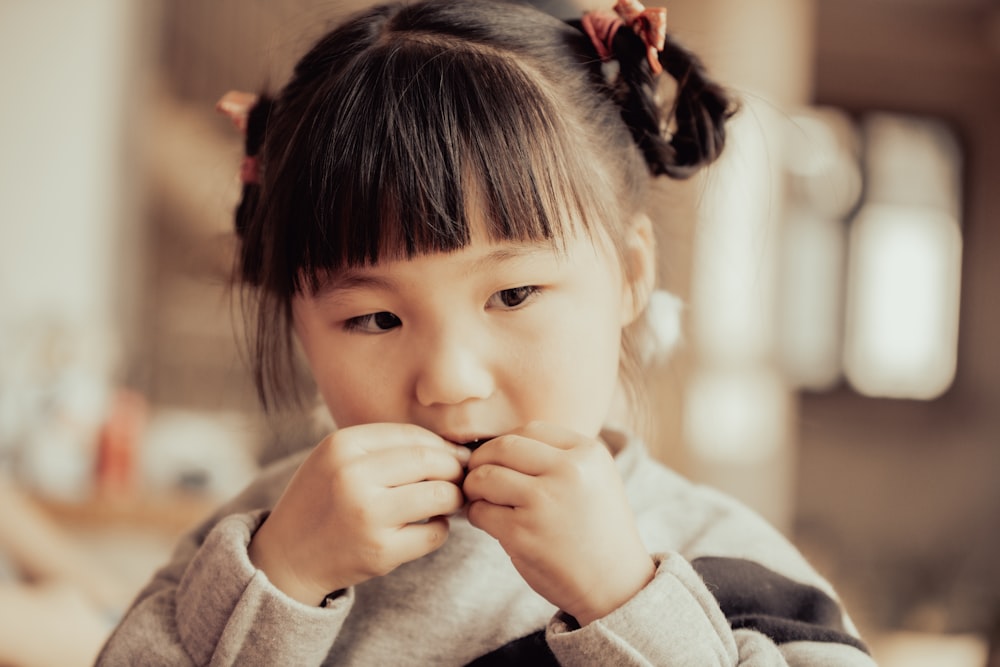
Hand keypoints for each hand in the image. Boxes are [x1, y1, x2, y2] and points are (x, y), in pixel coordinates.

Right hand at [249, 423, 468, 604]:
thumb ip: (385, 447)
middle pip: (431, 462)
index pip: (413, 435)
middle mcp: (353, 477)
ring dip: (454, 498)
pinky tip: (429, 526)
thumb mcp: (337, 458)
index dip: (442, 445)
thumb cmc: (323, 500)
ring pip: (441, 495)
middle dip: (455, 469)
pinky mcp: (381, 551)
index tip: (454, 456)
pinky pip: (436, 533)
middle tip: (460, 478)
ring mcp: (367, 516)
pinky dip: (441, 528)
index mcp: (342, 445)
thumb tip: (451, 448)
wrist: (288, 555)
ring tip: (449, 500)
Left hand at [463, 422, 654, 625]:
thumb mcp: (595, 478)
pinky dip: (477, 515)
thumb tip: (498, 444)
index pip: (530, 429)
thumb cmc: (597, 529)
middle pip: (503, 447)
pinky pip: (481, 511)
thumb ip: (558, 456)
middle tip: (478, 475)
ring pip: (485, 476)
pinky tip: (489, 522)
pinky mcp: (522, 533)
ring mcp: (544, 501)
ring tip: (482, 499)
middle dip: (482, 460)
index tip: (503, 460)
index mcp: (588, 453)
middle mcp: (568, 471)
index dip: (508, 443)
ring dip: (474, 487)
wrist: (616, 584)